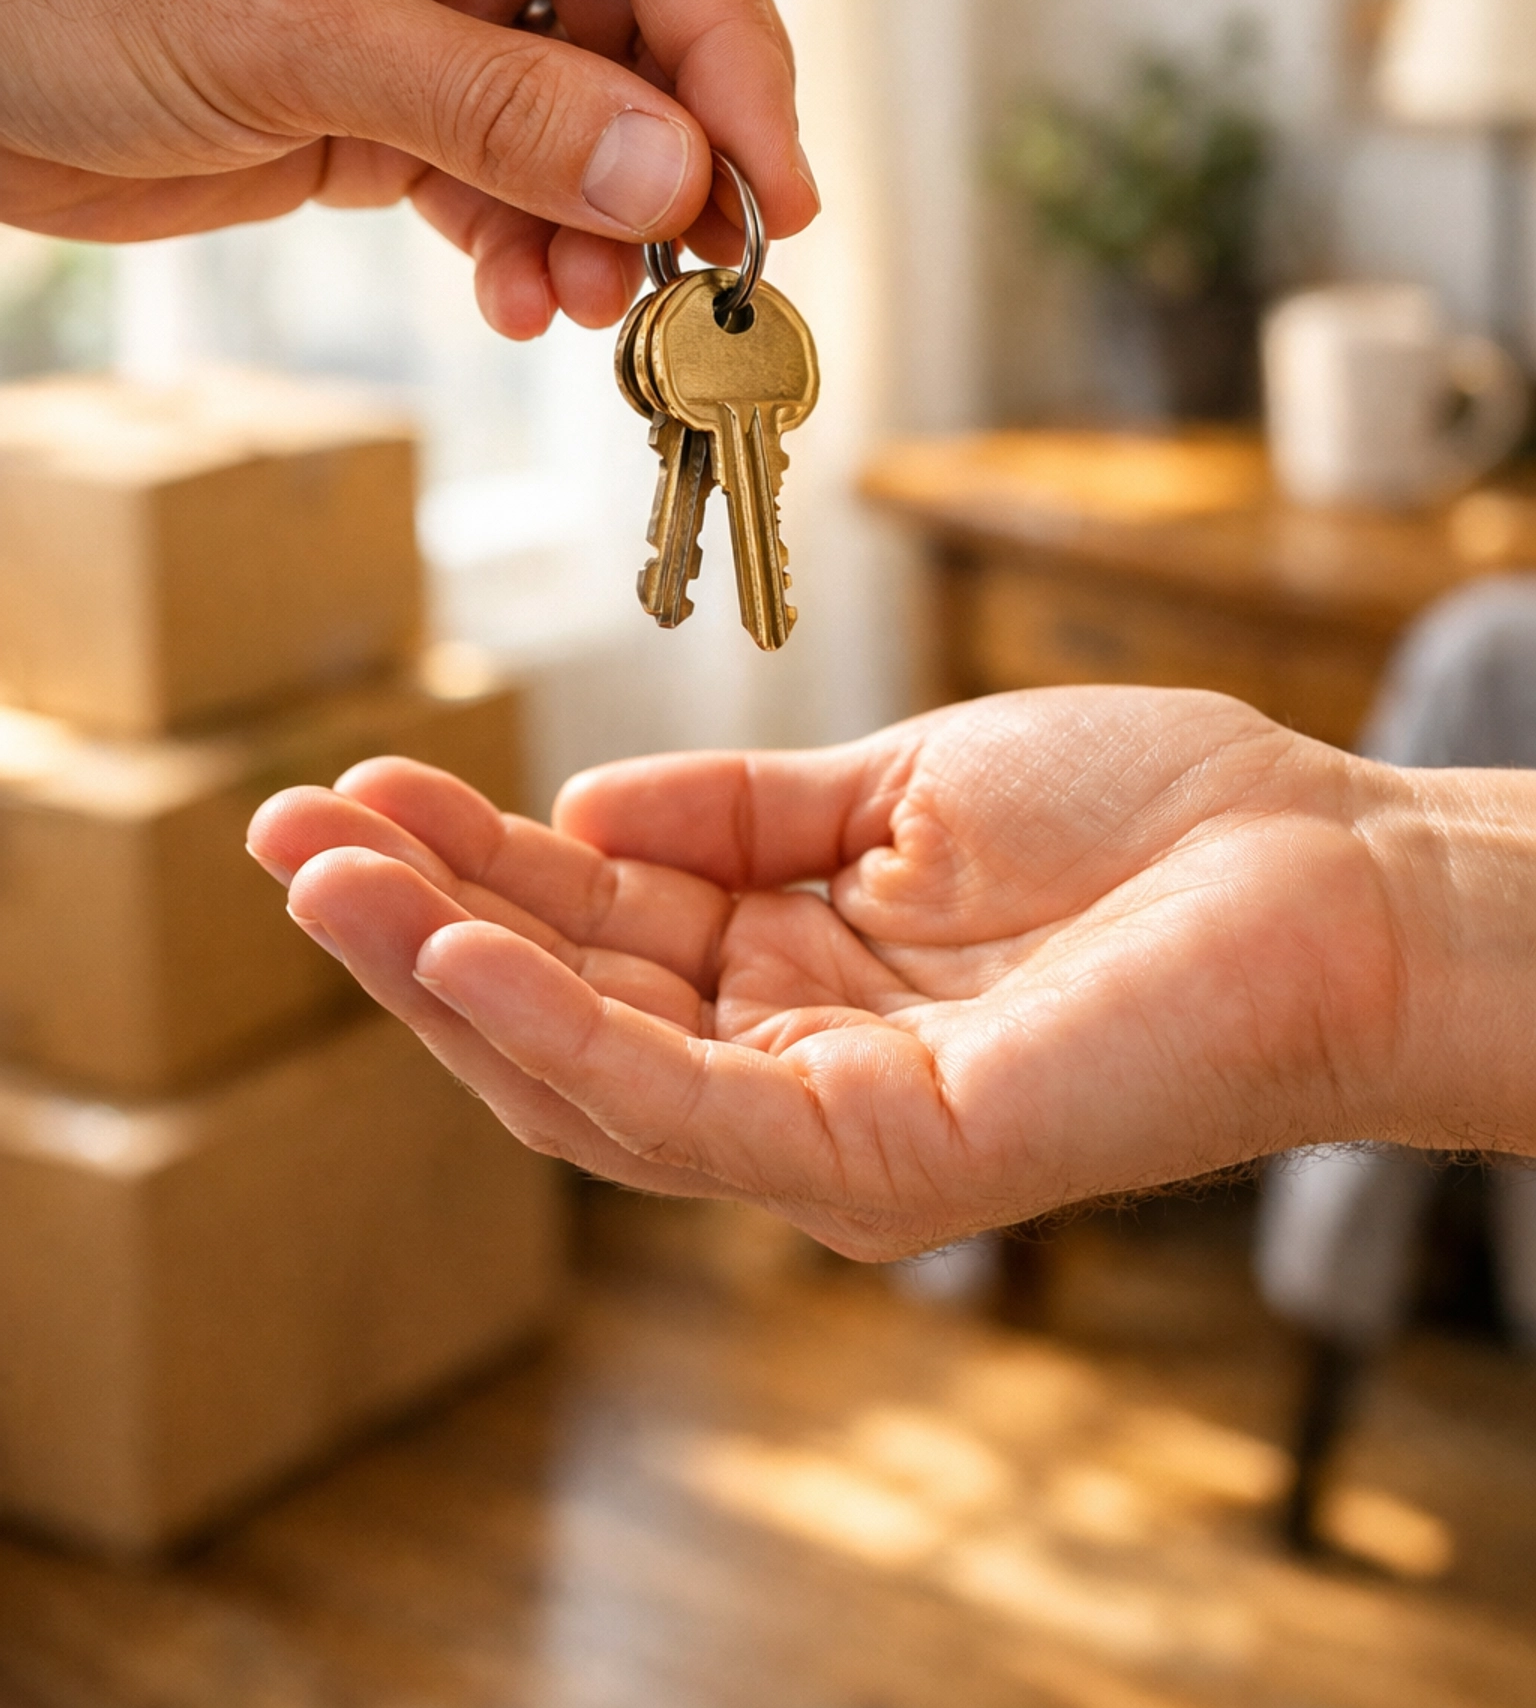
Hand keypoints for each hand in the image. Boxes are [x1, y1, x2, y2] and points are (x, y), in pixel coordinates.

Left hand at [0, 0, 814, 333]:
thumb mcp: (292, 29)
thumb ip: (498, 108)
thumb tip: (676, 177)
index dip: (737, 51)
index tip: (775, 186)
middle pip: (640, 18)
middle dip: (671, 152)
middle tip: (700, 272)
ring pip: (579, 112)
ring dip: (599, 218)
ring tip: (590, 310)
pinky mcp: (378, 94)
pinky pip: (498, 170)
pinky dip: (522, 241)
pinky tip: (521, 302)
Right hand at [248, 686, 1535, 1257]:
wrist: (1329, 871)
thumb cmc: (1150, 823)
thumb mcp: (901, 785)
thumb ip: (740, 815)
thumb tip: (581, 811)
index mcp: (799, 974)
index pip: (595, 934)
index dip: (471, 863)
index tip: (364, 781)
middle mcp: (796, 1066)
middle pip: (563, 1013)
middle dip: (418, 921)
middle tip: (288, 827)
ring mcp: (833, 1130)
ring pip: (588, 1074)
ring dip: (447, 976)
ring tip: (326, 874)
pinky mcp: (884, 1166)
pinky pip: (682, 1108)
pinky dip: (559, 1032)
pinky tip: (460, 950)